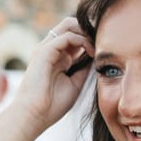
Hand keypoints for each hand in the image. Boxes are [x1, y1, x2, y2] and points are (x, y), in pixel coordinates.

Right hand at [13, 16, 93, 134]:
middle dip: (89, 30)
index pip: (74, 36)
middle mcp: (50, 49)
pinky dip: (82, 41)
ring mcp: (46, 49)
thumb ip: (83, 69)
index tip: (105, 47)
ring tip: (97, 47)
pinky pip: (66, 36)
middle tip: (102, 42)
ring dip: (86, 33)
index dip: (90, 38)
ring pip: (68, 25)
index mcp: (56, 57)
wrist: (34, 115)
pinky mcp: (44, 52)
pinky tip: (91, 52)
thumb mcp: (75, 83)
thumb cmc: (52, 105)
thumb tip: (96, 58)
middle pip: (71, 25)